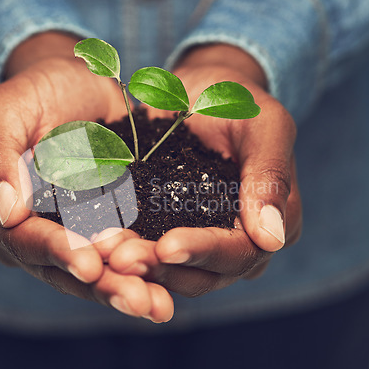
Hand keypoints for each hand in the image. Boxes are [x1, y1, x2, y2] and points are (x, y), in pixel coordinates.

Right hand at [0, 32, 173, 321]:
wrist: (78, 86)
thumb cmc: (37, 91)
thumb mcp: (7, 109)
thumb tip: (5, 210)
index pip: (22, 238)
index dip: (55, 252)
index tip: (88, 263)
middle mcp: (26, 232)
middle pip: (60, 269)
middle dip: (100, 285)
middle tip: (137, 300)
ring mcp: (65, 234)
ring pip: (92, 273)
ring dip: (125, 290)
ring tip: (158, 307)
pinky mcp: (100, 229)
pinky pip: (118, 258)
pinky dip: (140, 274)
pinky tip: (166, 293)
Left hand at [108, 44, 301, 295]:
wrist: (200, 94)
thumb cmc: (237, 101)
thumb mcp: (264, 125)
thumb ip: (270, 175)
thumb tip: (271, 239)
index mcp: (272, 224)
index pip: (239, 252)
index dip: (203, 252)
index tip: (167, 245)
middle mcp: (237, 243)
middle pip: (202, 274)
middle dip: (161, 267)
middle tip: (120, 258)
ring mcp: (200, 241)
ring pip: (171, 271)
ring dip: (138, 266)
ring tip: (104, 254)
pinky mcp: (167, 230)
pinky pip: (147, 249)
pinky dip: (124, 249)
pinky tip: (96, 243)